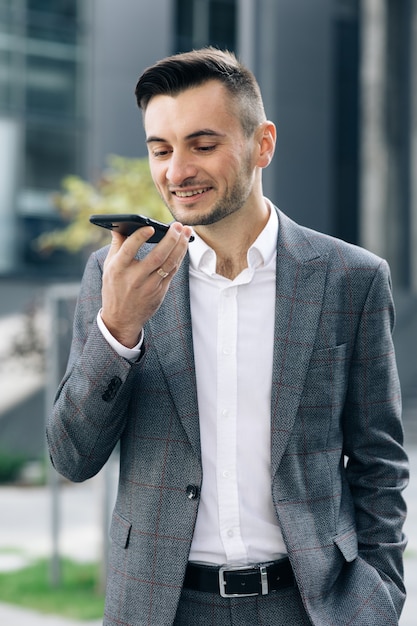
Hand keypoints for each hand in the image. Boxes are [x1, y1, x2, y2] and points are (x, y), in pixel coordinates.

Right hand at [101, 222, 191, 346]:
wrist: (121, 319)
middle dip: (170, 239)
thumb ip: (116, 246)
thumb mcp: (109, 268)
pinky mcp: (160, 292)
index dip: (140, 237)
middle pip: (156, 256)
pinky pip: (172, 272)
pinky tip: (183, 247)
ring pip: (169, 264)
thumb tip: (119, 226)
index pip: (129, 250)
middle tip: (178, 226)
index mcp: (118, 269)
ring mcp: (149, 286)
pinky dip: (179, 258)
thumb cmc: (114, 288)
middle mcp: (134, 278)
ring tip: (187, 233)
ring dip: (180, 247)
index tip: (150, 227)